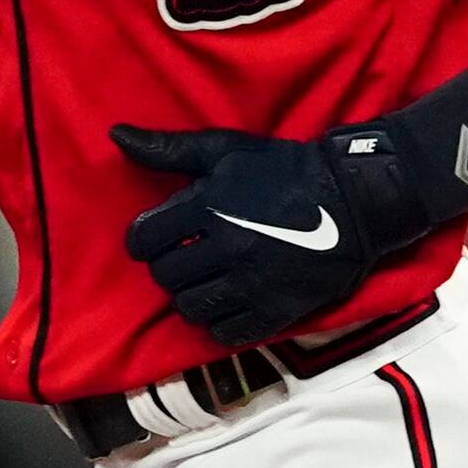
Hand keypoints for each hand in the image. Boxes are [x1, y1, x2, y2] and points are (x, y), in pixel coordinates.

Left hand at [113, 121, 421, 346]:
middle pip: (166, 276)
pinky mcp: (273, 311)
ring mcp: (250, 283)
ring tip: (206, 281)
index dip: (145, 240)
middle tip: (186, 257)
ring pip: (190, 307)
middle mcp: (226, 247)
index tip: (159, 237)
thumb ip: (168, 148)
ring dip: (191, 296)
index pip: (144, 239)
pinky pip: (224, 333)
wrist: (352, 201)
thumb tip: (116, 135)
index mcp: (209, 205)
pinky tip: (229, 302)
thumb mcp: (225, 149)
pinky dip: (219, 322)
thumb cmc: (283, 170)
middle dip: (169, 266)